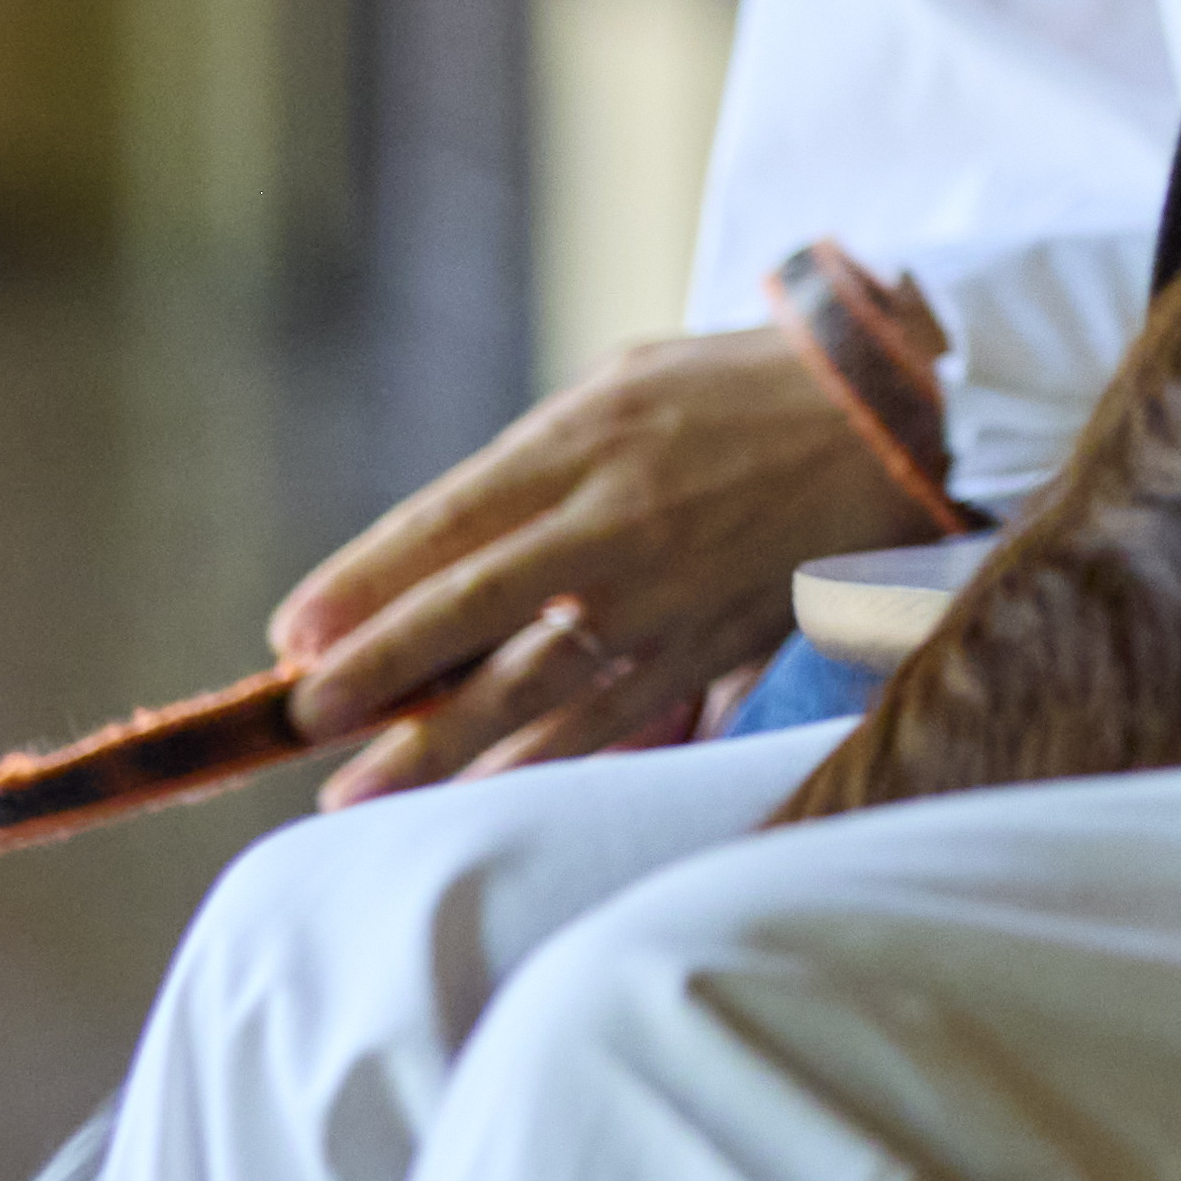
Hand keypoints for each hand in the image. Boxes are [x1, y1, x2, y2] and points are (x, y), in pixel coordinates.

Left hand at [270, 326, 944, 805]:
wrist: (888, 425)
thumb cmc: (735, 393)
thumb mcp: (619, 386)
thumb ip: (529, 465)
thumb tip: (434, 552)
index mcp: (584, 440)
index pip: (449, 524)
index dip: (364, 586)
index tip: (292, 636)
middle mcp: (617, 521)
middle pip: (474, 608)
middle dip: (379, 670)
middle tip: (301, 718)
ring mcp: (666, 594)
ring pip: (535, 686)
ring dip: (439, 746)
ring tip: (358, 791)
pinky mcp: (709, 647)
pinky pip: (612, 721)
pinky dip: (539, 764)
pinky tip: (478, 794)